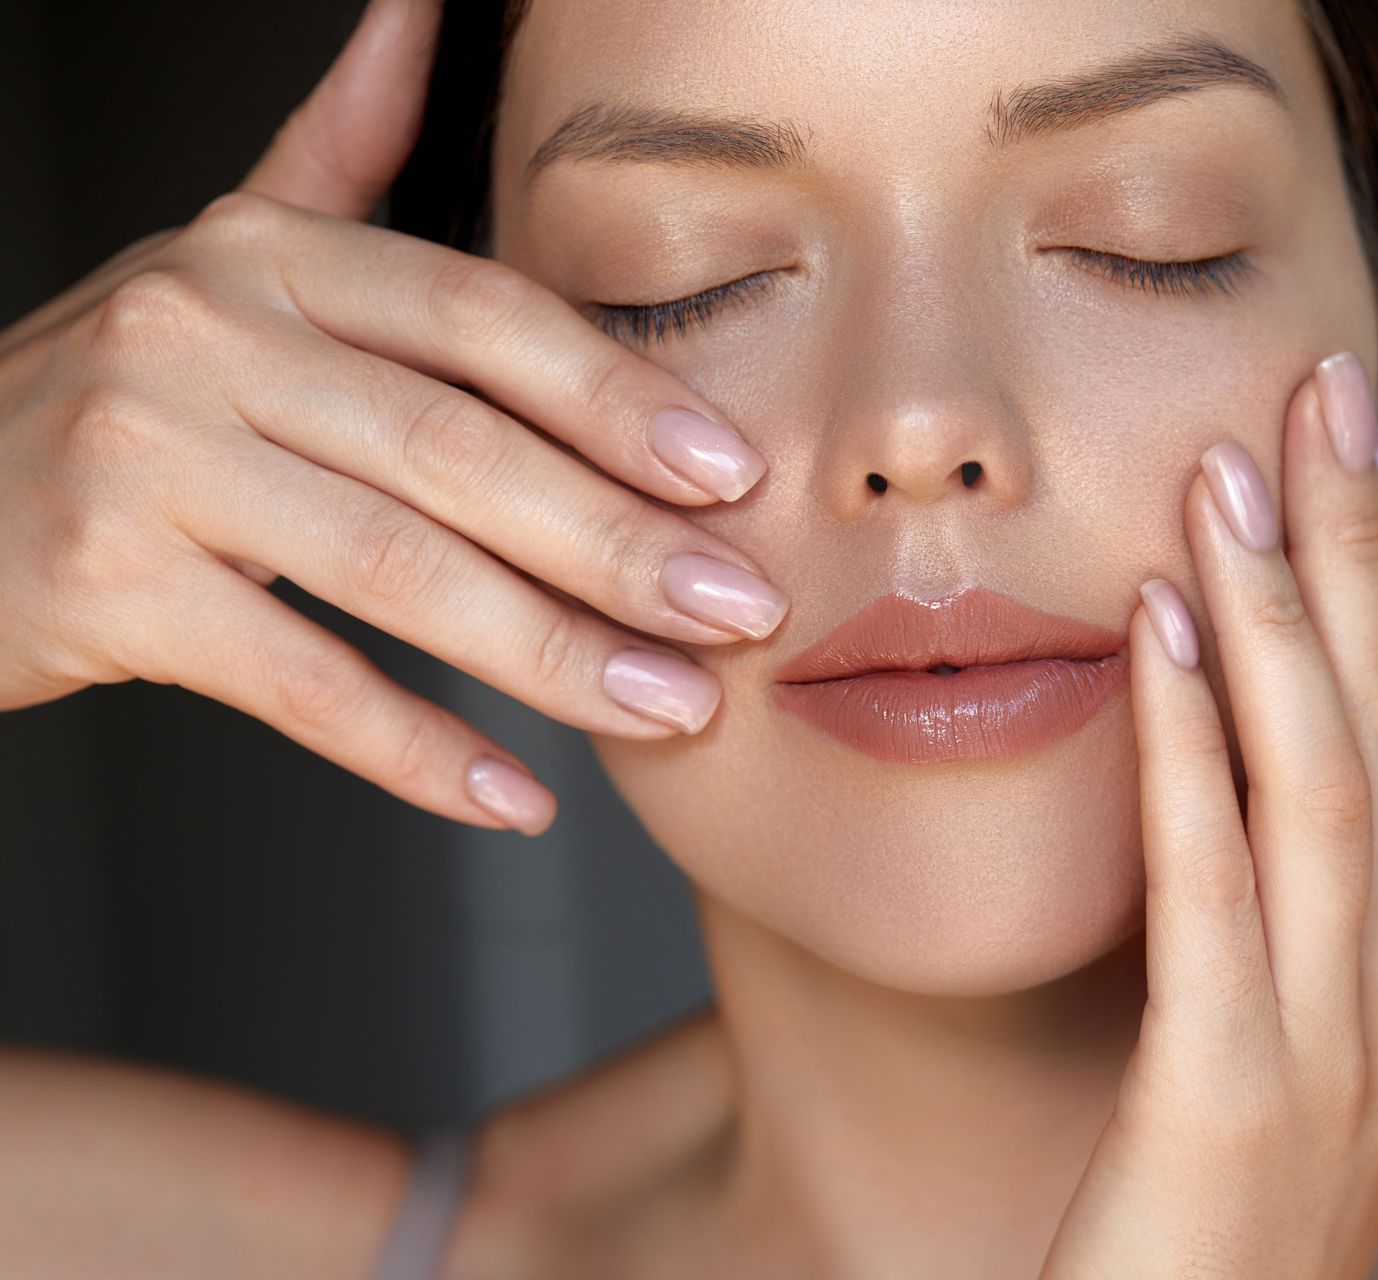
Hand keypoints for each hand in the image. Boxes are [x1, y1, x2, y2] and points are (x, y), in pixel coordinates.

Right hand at [0, 0, 785, 835]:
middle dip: (623, 544)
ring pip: (399, 570)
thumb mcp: (225, 258)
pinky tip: (514, 794)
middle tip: (742, 612)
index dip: (621, 399)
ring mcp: (147, 457)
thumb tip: (424, 16)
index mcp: (270, 254)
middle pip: (462, 449)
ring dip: (557, 654)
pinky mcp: (103, 584)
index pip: (483, 318)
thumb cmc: (125, 393)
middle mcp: (204, 331)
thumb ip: (339, 150)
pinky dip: (417, 750)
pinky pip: (299, 682)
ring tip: (670, 707)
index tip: (735, 476)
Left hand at [1040, 353, 1377, 1277]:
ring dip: (1280, 611)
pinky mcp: (1234, 1094)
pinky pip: (1216, 881)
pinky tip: (1153, 630)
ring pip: (1331, 776)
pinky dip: (1188, 744)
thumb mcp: (1289, 1030)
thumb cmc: (1223, 1203)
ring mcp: (1343, 1043)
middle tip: (1317, 396)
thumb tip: (1235, 734)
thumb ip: (1290, 897)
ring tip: (1226, 475)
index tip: (1372, 446)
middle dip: (1364, 547)